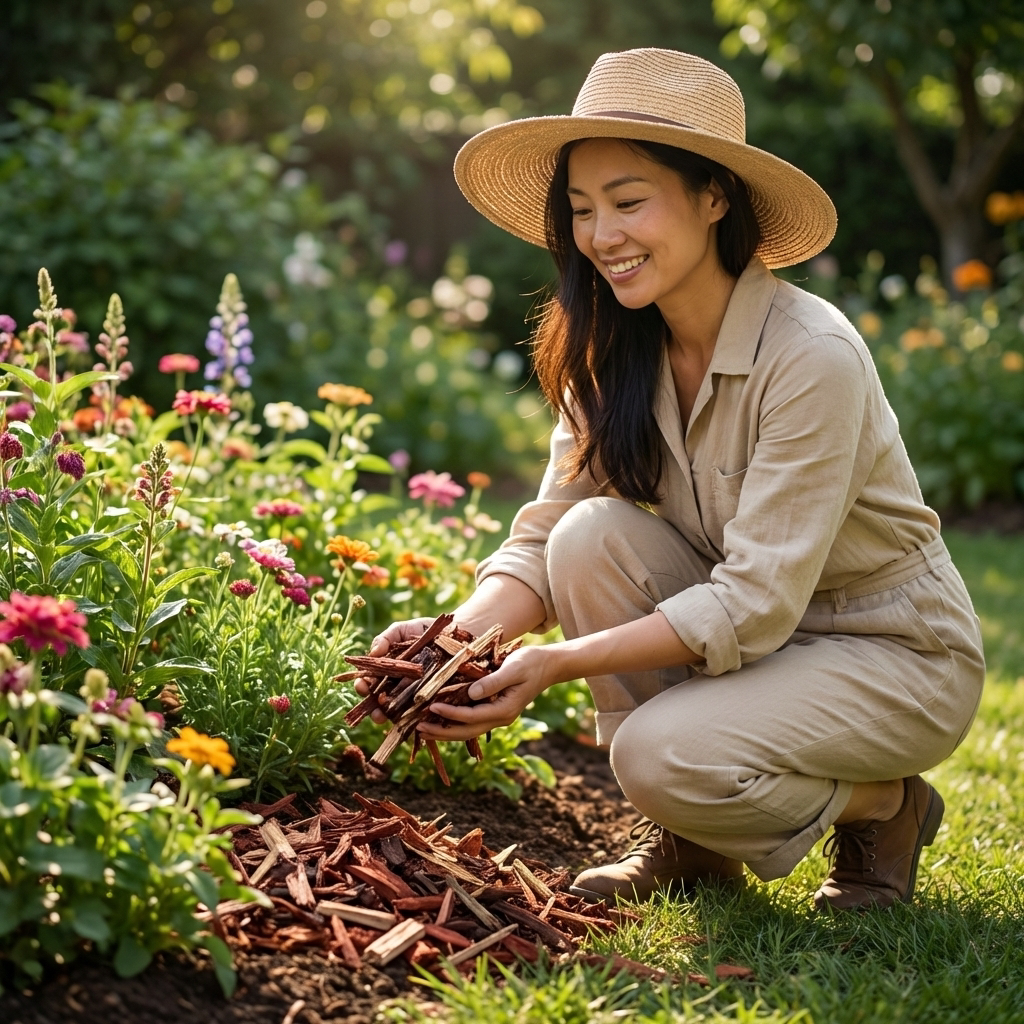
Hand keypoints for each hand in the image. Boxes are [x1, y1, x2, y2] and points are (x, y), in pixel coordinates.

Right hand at [353, 617, 434, 724]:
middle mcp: (396, 686)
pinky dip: (413, 718)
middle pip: (379, 701)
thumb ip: (386, 638)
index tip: (362, 686)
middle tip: (374, 710)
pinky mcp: (430, 701)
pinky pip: (420, 713)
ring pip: (397, 711)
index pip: (369, 681)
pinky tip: (411, 720)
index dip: (363, 685)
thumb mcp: (403, 630)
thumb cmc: (424, 631)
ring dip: (389, 716)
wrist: (454, 634)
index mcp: (386, 670)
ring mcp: (412, 695)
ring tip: (387, 717)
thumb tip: (373, 652)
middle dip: (373, 708)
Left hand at [416, 645, 554, 741]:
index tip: (432, 707)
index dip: (451, 714)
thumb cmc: (531, 662)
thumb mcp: (514, 667)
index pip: (472, 716)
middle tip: (418, 728)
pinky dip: (453, 722)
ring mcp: (497, 716)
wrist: (548, 665)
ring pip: (467, 730)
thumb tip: (471, 693)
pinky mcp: (494, 710)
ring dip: (445, 731)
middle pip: (467, 731)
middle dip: (442, 732)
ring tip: (422, 729)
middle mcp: (500, 718)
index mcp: (505, 710)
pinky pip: (471, 721)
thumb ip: (493, 681)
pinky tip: (438, 719)